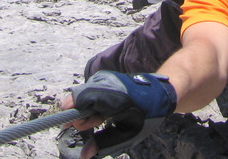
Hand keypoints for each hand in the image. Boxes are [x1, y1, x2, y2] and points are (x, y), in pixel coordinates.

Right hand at [61, 71, 177, 157]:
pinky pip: (90, 90)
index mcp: (114, 98)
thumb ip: (103, 143)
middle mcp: (108, 83)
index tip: (67, 125)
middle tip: (89, 125)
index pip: (83, 99)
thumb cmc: (147, 116)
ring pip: (84, 93)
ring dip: (85, 108)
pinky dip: (90, 102)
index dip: (72, 112)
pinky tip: (100, 111)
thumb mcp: (127, 135)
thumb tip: (83, 156)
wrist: (161, 93)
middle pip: (80, 96)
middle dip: (78, 113)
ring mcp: (107, 78)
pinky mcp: (106, 77)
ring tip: (99, 119)